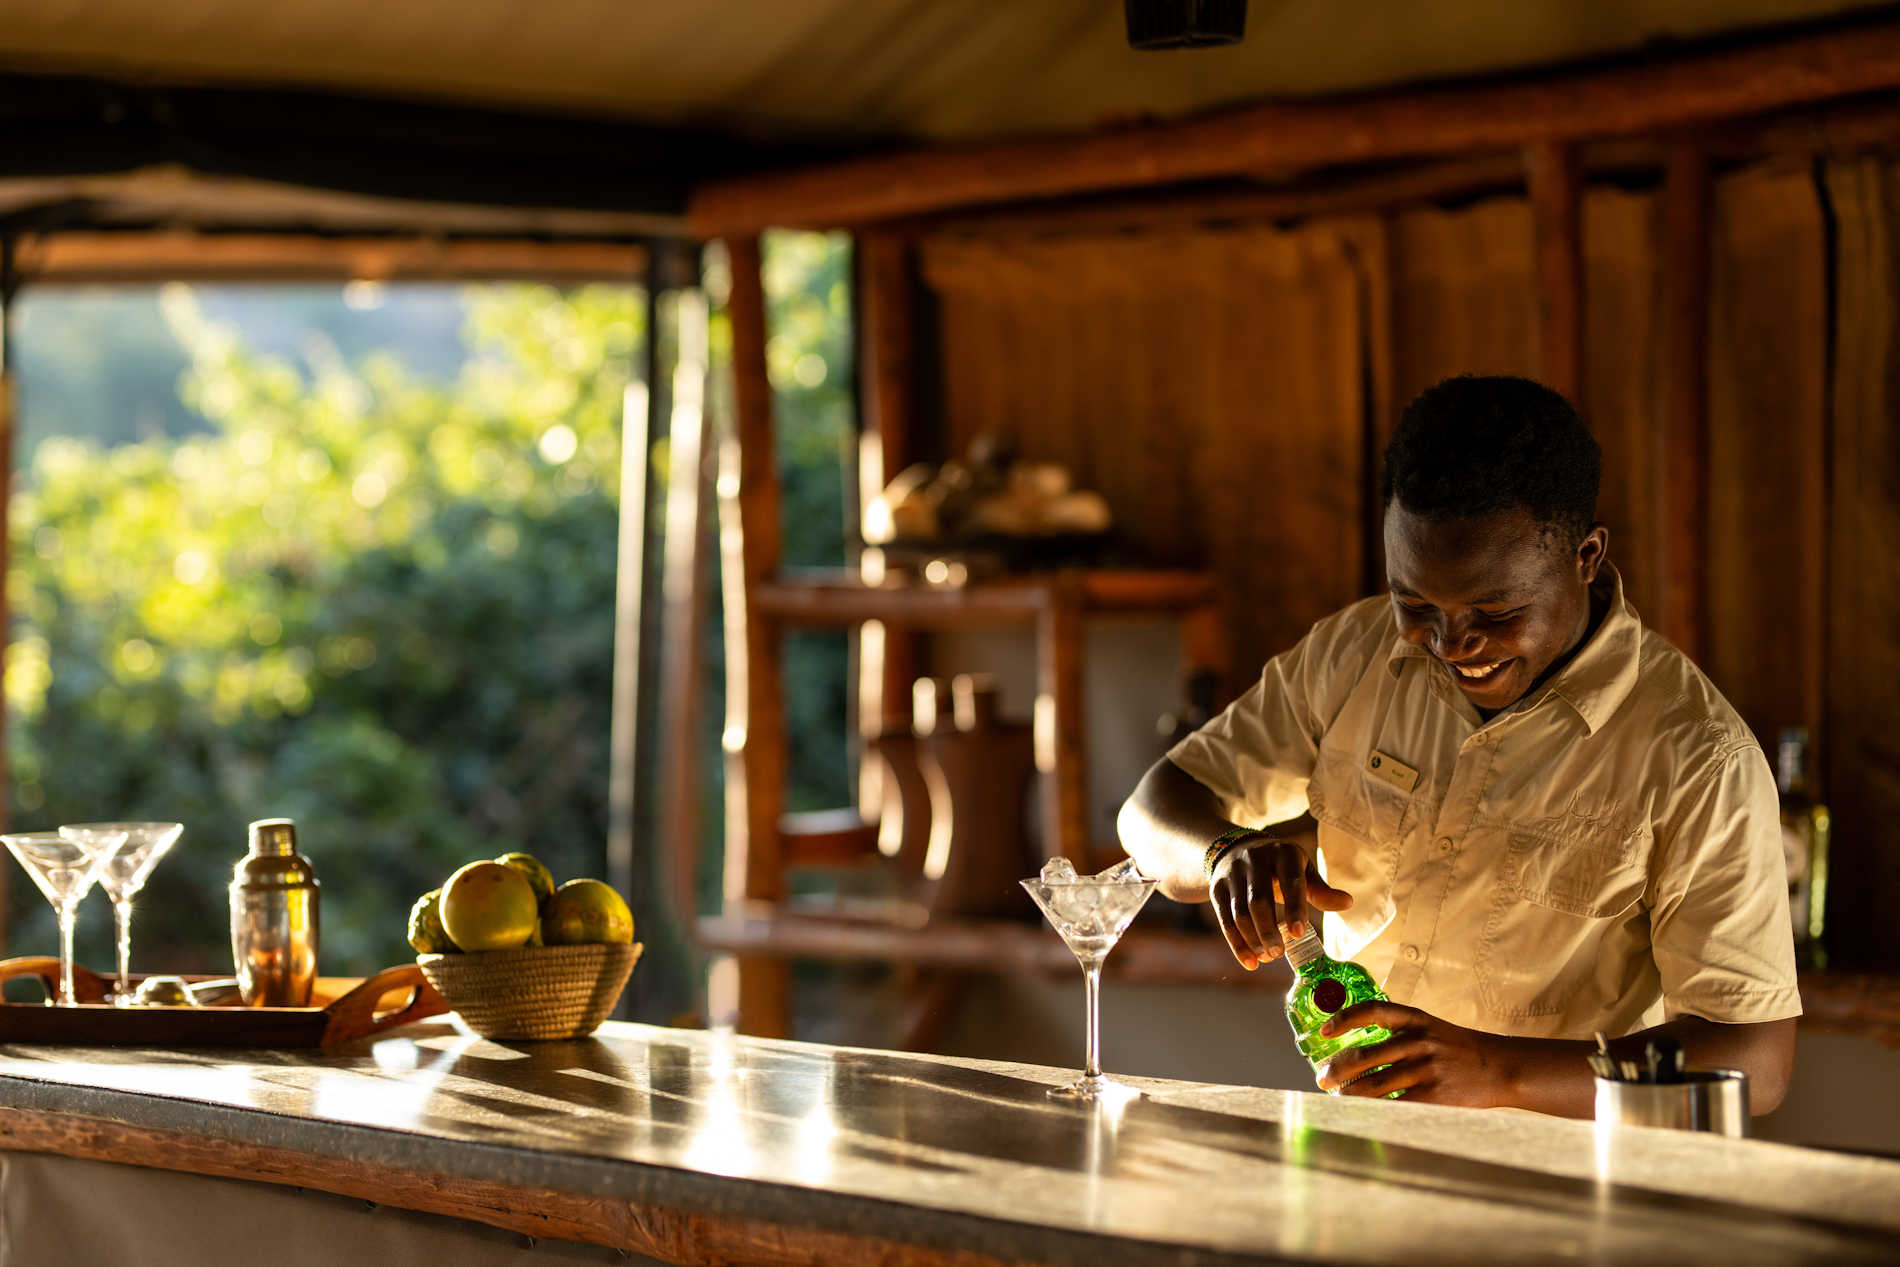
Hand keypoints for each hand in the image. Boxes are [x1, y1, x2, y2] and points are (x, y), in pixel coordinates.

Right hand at [1208, 837, 1351, 970]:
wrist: (1235, 850)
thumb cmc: (1279, 867)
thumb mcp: (1301, 870)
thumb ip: (1320, 890)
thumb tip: (1348, 902)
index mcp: (1283, 853)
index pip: (1290, 881)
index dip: (1295, 908)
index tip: (1299, 934)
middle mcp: (1254, 860)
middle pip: (1258, 900)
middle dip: (1268, 930)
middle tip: (1279, 954)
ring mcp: (1232, 873)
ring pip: (1239, 912)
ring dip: (1252, 939)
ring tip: (1267, 957)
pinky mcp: (1216, 888)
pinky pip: (1224, 919)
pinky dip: (1236, 944)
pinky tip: (1250, 962)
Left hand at [1313, 1000, 1518, 1106]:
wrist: (1500, 1068)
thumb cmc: (1456, 1049)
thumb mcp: (1429, 1029)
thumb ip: (1397, 1034)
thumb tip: (1351, 1054)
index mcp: (1416, 1019)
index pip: (1372, 1011)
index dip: (1344, 1019)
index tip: (1324, 1031)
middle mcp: (1419, 1040)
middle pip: (1364, 1056)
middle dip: (1336, 1070)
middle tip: (1322, 1079)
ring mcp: (1427, 1068)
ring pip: (1373, 1085)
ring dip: (1348, 1094)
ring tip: (1336, 1097)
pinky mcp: (1434, 1095)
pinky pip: (1394, 1106)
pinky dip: (1373, 1111)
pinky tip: (1362, 1113)